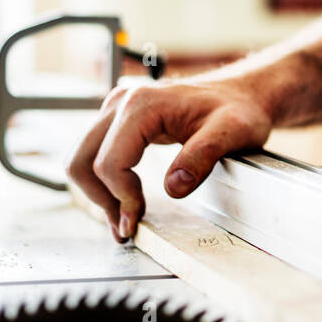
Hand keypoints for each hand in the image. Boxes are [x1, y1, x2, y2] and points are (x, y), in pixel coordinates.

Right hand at [65, 79, 270, 241]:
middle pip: (81, 160)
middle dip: (100, 199)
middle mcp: (121, 102)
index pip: (110, 162)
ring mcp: (116, 109)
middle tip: (125, 228)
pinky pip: (95, 152)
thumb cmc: (237, 109)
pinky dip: (102, 180)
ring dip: (96, 192)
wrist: (239, 93)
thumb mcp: (231, 133)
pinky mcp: (119, 119)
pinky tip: (122, 201)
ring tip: (121, 220)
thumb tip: (174, 187)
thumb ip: (202, 157)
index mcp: (142, 104)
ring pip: (81, 157)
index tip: (137, 220)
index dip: (121, 198)